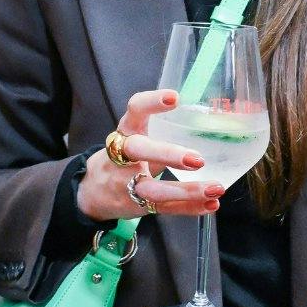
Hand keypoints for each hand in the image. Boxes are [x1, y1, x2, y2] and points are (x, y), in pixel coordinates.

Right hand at [77, 89, 224, 220]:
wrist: (91, 192)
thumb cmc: (122, 156)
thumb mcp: (132, 137)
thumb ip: (160, 130)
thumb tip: (205, 121)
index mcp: (125, 132)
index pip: (134, 111)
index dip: (151, 102)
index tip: (175, 98)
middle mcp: (122, 157)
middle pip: (139, 151)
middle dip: (167, 154)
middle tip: (197, 159)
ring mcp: (127, 185)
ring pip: (154, 190)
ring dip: (187, 190)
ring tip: (215, 187)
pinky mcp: (136, 206)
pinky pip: (165, 209)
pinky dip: (190, 207)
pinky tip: (211, 203)